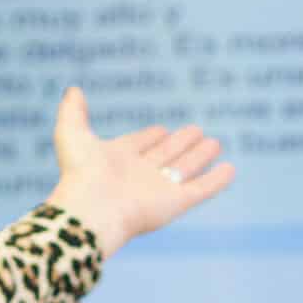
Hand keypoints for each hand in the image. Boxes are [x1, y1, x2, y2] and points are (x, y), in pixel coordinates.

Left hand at [44, 89, 232, 257]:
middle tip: (196, 130)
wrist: (91, 212)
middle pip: (165, 156)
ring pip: (185, 169)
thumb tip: (73, 90)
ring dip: (200, 156)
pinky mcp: (175, 203)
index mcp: (116, 160)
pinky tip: (230, 169)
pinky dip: (216, 180)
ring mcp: (158, 190)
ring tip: (215, 143)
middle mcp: (138, 176)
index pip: (139, 144)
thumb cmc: (80, 175)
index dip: (149, 137)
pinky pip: (201, 189)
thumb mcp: (72, 134)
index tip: (160, 130)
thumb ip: (73, 112)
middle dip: (180, 143)